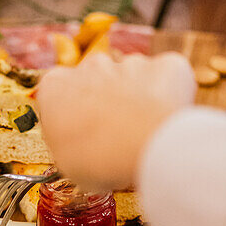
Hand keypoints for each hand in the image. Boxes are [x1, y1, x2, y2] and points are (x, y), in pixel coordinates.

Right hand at [37, 50, 196, 191]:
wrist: (144, 147)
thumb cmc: (98, 159)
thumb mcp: (63, 162)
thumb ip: (65, 142)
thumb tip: (76, 147)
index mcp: (56, 86)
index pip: (58, 96)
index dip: (70, 119)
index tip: (79, 139)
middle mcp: (91, 65)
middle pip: (96, 80)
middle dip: (104, 101)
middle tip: (114, 136)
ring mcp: (130, 62)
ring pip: (132, 78)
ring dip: (136, 98)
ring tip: (142, 132)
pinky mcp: (165, 65)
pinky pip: (166, 77)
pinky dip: (169, 93)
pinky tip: (166, 119)